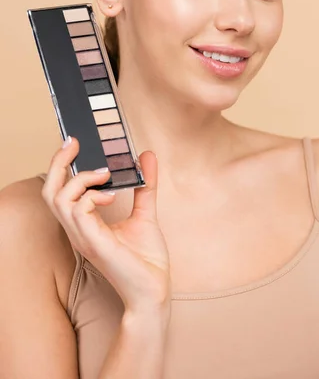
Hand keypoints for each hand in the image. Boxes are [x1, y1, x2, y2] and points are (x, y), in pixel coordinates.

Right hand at [42, 137, 170, 313]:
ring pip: (58, 198)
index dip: (63, 166)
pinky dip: (92, 195)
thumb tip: (146, 156)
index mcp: (86, 223)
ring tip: (104, 174)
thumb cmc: (146, 260)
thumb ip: (144, 185)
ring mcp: (83, 236)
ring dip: (80, 178)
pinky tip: (111, 196)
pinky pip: (78, 210)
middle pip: (50, 191)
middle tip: (74, 143)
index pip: (61, 191)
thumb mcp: (145, 213)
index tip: (75, 143)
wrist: (154, 290)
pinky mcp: (93, 242)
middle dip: (58, 163)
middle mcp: (79, 229)